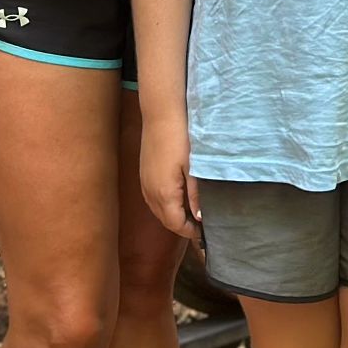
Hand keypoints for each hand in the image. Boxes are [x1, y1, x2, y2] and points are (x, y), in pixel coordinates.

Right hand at [141, 112, 199, 241]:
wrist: (160, 114)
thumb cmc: (180, 138)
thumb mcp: (193, 167)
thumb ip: (195, 195)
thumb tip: (200, 218)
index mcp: (164, 194)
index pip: (176, 224)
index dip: (190, 232)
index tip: (203, 233)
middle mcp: (150, 193)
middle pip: (166, 221)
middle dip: (182, 226)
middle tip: (199, 225)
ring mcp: (144, 184)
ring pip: (158, 211)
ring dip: (172, 217)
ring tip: (190, 213)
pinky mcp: (143, 175)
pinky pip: (152, 200)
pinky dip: (164, 206)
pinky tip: (176, 198)